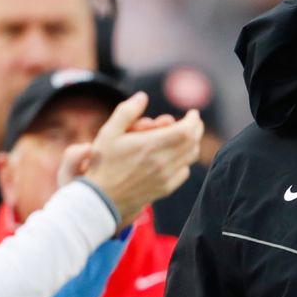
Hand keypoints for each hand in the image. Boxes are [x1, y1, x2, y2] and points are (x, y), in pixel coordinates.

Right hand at [79, 92, 202, 226]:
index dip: (193, 120)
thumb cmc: (102, 164)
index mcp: (150, 145)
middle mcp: (162, 162)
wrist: (101, 199)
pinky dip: (185, 161)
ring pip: (190, 157)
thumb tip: (142, 96)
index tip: (192, 113)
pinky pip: (184, 172)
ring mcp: (165, 177)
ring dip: (192, 143)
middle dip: (195, 129)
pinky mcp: (165, 188)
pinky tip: (175, 156)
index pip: (186, 131)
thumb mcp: (108, 133)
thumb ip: (126, 112)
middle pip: (192, 142)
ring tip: (184, 136)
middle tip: (191, 122)